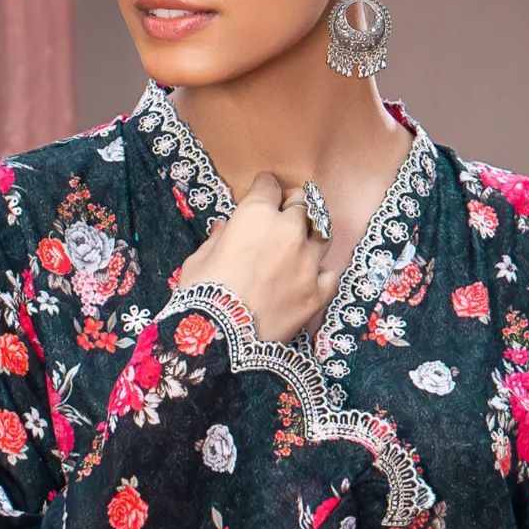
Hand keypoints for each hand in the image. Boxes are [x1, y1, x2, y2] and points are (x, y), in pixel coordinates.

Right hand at [177, 170, 341, 344]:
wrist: (223, 342)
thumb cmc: (202, 297)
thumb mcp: (199, 261)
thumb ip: (217, 239)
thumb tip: (225, 229)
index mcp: (256, 215)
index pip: (269, 185)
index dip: (265, 187)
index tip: (263, 192)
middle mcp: (288, 231)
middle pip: (304, 202)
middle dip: (294, 204)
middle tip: (286, 214)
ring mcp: (308, 262)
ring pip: (323, 232)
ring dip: (312, 233)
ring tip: (301, 242)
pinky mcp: (319, 292)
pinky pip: (330, 273)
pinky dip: (322, 272)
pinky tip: (312, 276)